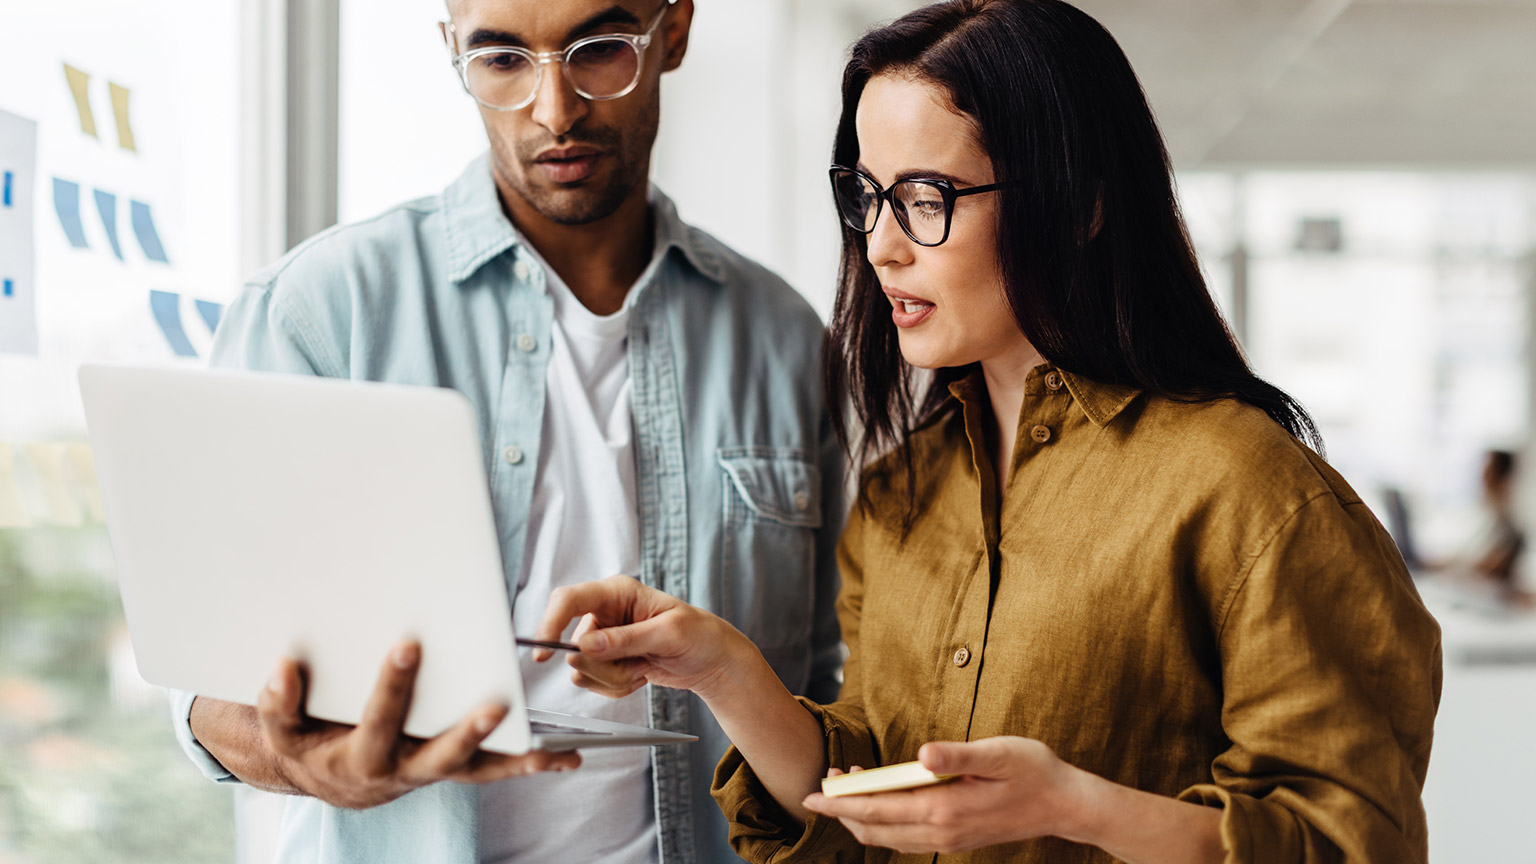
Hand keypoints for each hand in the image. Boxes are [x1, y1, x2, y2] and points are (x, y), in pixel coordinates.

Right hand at [257, 640, 580, 808]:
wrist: (321, 773)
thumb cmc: (306, 737)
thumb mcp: (282, 727)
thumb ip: (279, 702)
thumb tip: (283, 668)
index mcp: (356, 756)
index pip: (376, 720)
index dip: (391, 688)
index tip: (408, 646)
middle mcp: (398, 771)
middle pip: (437, 753)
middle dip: (466, 729)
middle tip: (496, 702)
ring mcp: (429, 772)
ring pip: (475, 768)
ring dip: (513, 757)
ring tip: (551, 749)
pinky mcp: (451, 769)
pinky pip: (492, 770)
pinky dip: (528, 765)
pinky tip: (566, 757)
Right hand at [534, 574, 748, 701]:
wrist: (711, 660)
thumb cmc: (698, 635)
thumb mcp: (668, 634)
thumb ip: (625, 640)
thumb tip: (585, 645)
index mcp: (617, 591)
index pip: (568, 600)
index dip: (550, 624)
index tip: (543, 654)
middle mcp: (604, 612)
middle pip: (573, 646)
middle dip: (605, 666)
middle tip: (639, 663)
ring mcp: (603, 638)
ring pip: (582, 670)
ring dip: (615, 678)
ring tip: (644, 666)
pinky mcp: (605, 660)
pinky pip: (593, 683)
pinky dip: (618, 687)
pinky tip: (641, 673)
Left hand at [801, 737, 1086, 853]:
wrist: (1065, 805)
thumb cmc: (1033, 771)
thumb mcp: (997, 753)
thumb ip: (957, 754)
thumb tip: (923, 753)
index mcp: (945, 808)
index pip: (880, 808)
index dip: (843, 803)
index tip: (814, 793)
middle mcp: (942, 831)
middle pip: (877, 828)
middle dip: (844, 812)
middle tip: (820, 789)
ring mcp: (949, 839)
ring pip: (889, 838)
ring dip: (862, 820)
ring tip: (843, 796)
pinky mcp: (956, 838)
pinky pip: (907, 840)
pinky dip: (883, 826)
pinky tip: (880, 810)